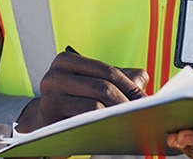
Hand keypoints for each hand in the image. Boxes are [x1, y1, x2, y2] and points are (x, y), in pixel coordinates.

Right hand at [17, 47, 147, 131]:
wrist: (44, 123)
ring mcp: (50, 96)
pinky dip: (104, 127)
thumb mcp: (93, 84)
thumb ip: (118, 78)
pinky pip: (84, 122)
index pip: (108, 71)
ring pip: (95, 106)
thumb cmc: (73, 102)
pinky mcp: (50, 118)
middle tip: (146, 116)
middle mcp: (55, 74)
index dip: (131, 87)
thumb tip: (142, 79)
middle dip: (128, 103)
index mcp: (68, 61)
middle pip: (103, 88)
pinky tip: (116, 131)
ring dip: (119, 117)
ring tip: (134, 124)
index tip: (148, 102)